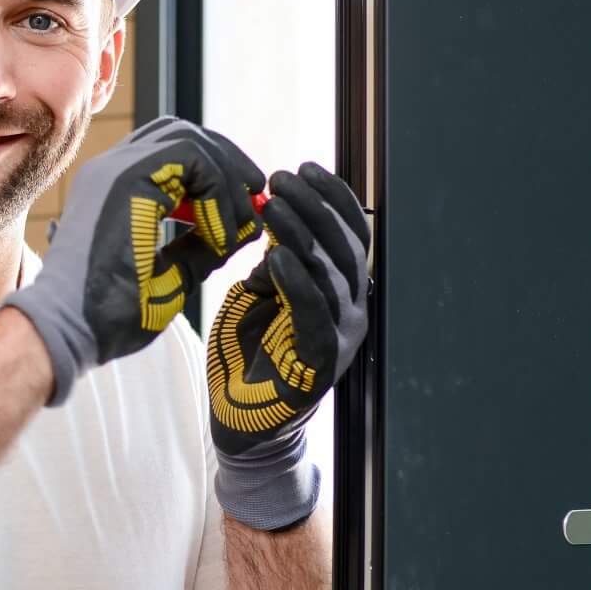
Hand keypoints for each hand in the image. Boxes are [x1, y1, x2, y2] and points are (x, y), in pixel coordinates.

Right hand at [4, 115, 265, 405]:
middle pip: (185, 133)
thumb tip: (245, 228)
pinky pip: (192, 157)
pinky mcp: (126, 178)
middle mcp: (112, 169)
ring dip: (226, 177)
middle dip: (228, 162)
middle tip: (254, 200)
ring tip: (239, 224)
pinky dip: (218, 191)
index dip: (218, 173)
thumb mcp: (172, 276)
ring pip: (190, 139)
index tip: (244, 214)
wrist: (69, 330)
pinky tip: (218, 235)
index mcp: (116, 188)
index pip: (176, 151)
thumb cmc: (110, 315)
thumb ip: (203, 248)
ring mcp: (114, 169)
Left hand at [204, 162, 371, 528]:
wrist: (241, 423)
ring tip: (271, 204)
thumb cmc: (248, 354)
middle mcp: (349, 312)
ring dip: (301, 233)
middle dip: (314, 205)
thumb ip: (272, 261)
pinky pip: (313, 315)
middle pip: (343, 246)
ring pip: (330, 274)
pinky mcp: (318, 364)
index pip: (350, 233)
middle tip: (282, 177)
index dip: (333, 197)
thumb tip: (275, 223)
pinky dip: (296, 283)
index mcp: (340, 292)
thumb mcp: (257, 294)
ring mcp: (338, 339)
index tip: (304, 166)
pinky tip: (276, 256)